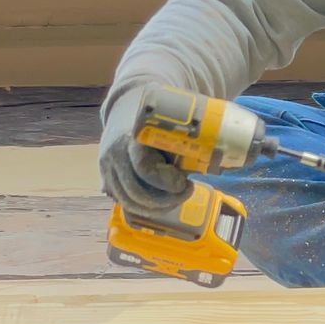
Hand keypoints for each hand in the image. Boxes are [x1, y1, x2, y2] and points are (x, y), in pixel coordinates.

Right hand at [99, 85, 192, 215]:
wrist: (126, 113)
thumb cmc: (155, 121)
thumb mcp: (170, 125)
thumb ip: (184, 140)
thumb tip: (217, 155)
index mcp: (132, 139)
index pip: (145, 169)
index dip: (167, 181)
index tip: (184, 182)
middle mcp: (114, 156)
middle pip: (136, 193)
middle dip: (165, 200)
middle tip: (185, 192)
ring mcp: (107, 171)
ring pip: (128, 203)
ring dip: (156, 209)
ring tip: (175, 198)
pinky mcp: (107, 181)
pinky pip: (124, 205)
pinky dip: (144, 210)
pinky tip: (161, 205)